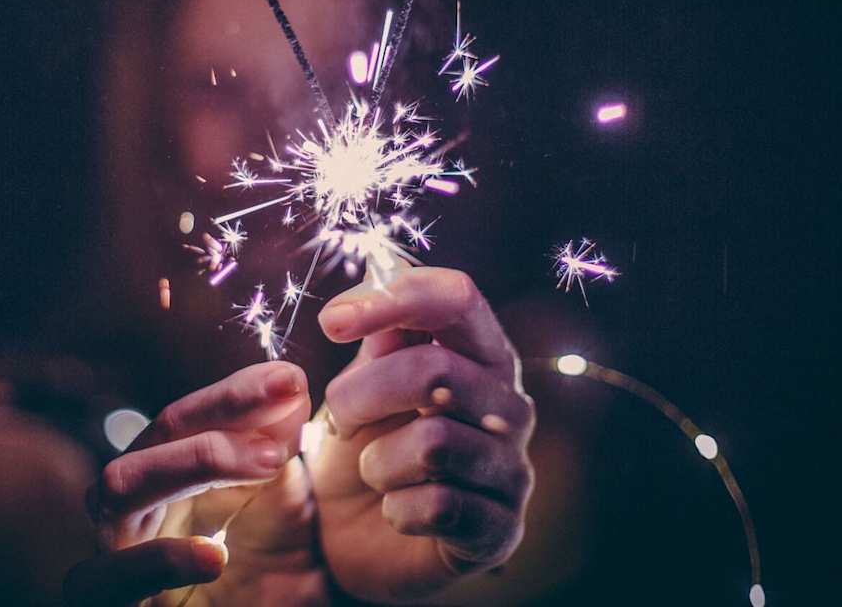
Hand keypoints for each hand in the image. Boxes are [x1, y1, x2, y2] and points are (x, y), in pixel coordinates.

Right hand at [0, 361, 320, 605]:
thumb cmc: (269, 588)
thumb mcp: (289, 514)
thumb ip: (281, 450)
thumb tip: (290, 380)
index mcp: (172, 478)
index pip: (187, 415)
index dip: (234, 392)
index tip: (292, 380)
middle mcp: (134, 510)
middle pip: (153, 435)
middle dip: (217, 416)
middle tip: (284, 423)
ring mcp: (112, 557)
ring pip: (115, 486)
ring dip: (192, 464)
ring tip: (268, 466)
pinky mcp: (104, 605)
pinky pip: (99, 580)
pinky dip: (155, 561)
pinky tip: (213, 555)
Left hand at [308, 266, 534, 601]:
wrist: (350, 546)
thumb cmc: (357, 451)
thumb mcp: (354, 390)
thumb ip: (374, 344)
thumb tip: (381, 294)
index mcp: (476, 355)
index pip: (457, 298)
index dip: (393, 299)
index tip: (329, 321)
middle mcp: (507, 405)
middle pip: (436, 370)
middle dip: (361, 395)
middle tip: (336, 421)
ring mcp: (511, 469)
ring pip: (434, 441)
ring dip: (377, 460)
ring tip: (372, 472)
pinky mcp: (501, 530)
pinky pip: (440, 506)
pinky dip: (397, 509)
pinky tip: (395, 513)